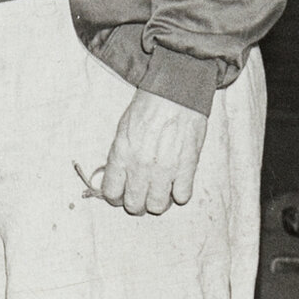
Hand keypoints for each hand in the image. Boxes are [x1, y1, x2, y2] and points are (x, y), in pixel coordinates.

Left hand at [78, 88, 207, 217]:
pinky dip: (180, 193)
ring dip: (158, 201)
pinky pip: (182, 197)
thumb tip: (118, 177)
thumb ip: (119, 156)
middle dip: (136, 202)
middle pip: (133, 205)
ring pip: (156, 206)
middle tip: (142, 193)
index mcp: (121, 155)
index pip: (111, 193)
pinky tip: (178, 183)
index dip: (116, 196)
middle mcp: (140, 166)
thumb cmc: (149, 107)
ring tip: (161, 190)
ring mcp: (164, 169)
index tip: (122, 193)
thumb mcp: (123, 130)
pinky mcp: (187, 167)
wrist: (176, 93)